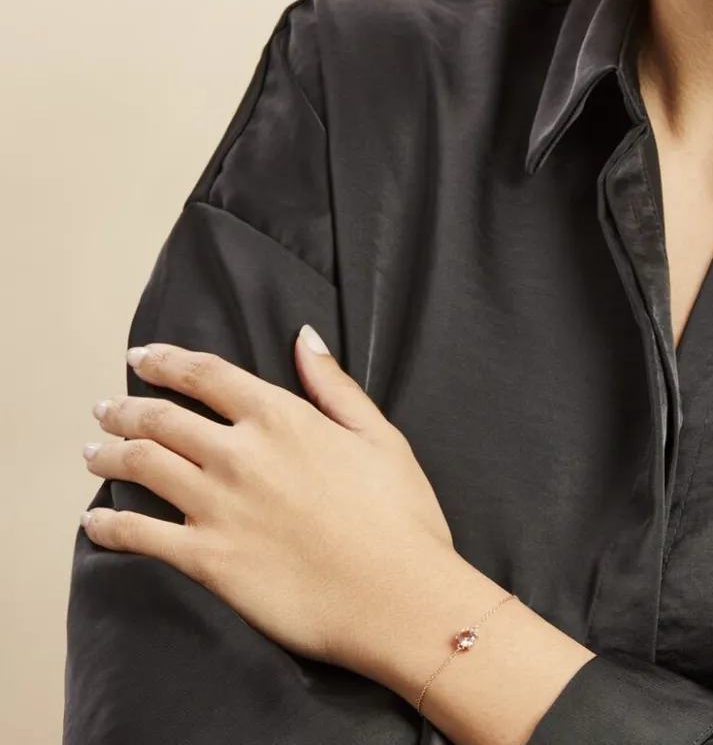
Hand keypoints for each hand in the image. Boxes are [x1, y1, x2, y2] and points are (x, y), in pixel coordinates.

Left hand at [80, 324, 455, 674]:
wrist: (398, 596)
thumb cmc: (400, 514)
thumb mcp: (378, 435)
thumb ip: (333, 384)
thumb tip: (304, 336)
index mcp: (280, 418)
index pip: (205, 375)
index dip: (166, 361)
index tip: (141, 356)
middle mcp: (239, 455)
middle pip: (161, 419)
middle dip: (125, 409)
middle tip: (105, 409)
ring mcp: (218, 507)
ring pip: (141, 466)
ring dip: (108, 454)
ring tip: (92, 452)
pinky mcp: (208, 560)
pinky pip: (140, 536)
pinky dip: (108, 524)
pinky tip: (93, 521)